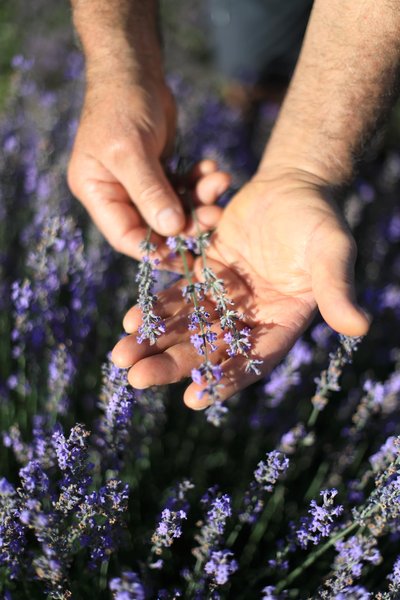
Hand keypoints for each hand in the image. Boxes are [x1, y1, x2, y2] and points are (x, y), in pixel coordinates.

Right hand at [68, 77, 229, 260]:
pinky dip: (199, 182)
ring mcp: (139, 183)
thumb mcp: (131, 150)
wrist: (134, 69)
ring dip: (200, 199)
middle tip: (216, 214)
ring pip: (174, 207)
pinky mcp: (159, 171)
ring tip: (220, 182)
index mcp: (97, 192)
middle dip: (187, 221)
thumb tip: (170, 230)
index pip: (125, 236)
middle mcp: (116, 193)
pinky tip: (213, 169)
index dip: (155, 250)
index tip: (187, 254)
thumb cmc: (122, 104)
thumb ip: (150, 191)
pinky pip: (182, 188)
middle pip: (155, 225)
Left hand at [112, 169, 369, 408]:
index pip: (252, 360)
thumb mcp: (330, 250)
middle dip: (173, 364)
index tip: (193, 397)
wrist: (293, 185)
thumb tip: (359, 327)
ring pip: (187, 326)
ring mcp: (226, 298)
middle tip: (137, 379)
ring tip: (121, 356)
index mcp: (282, 322)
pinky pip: (179, 296)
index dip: (224, 379)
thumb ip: (337, 287)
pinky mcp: (206, 275)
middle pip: (209, 349)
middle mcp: (251, 318)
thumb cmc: (318, 218)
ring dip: (155, 342)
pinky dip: (156, 309)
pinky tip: (130, 321)